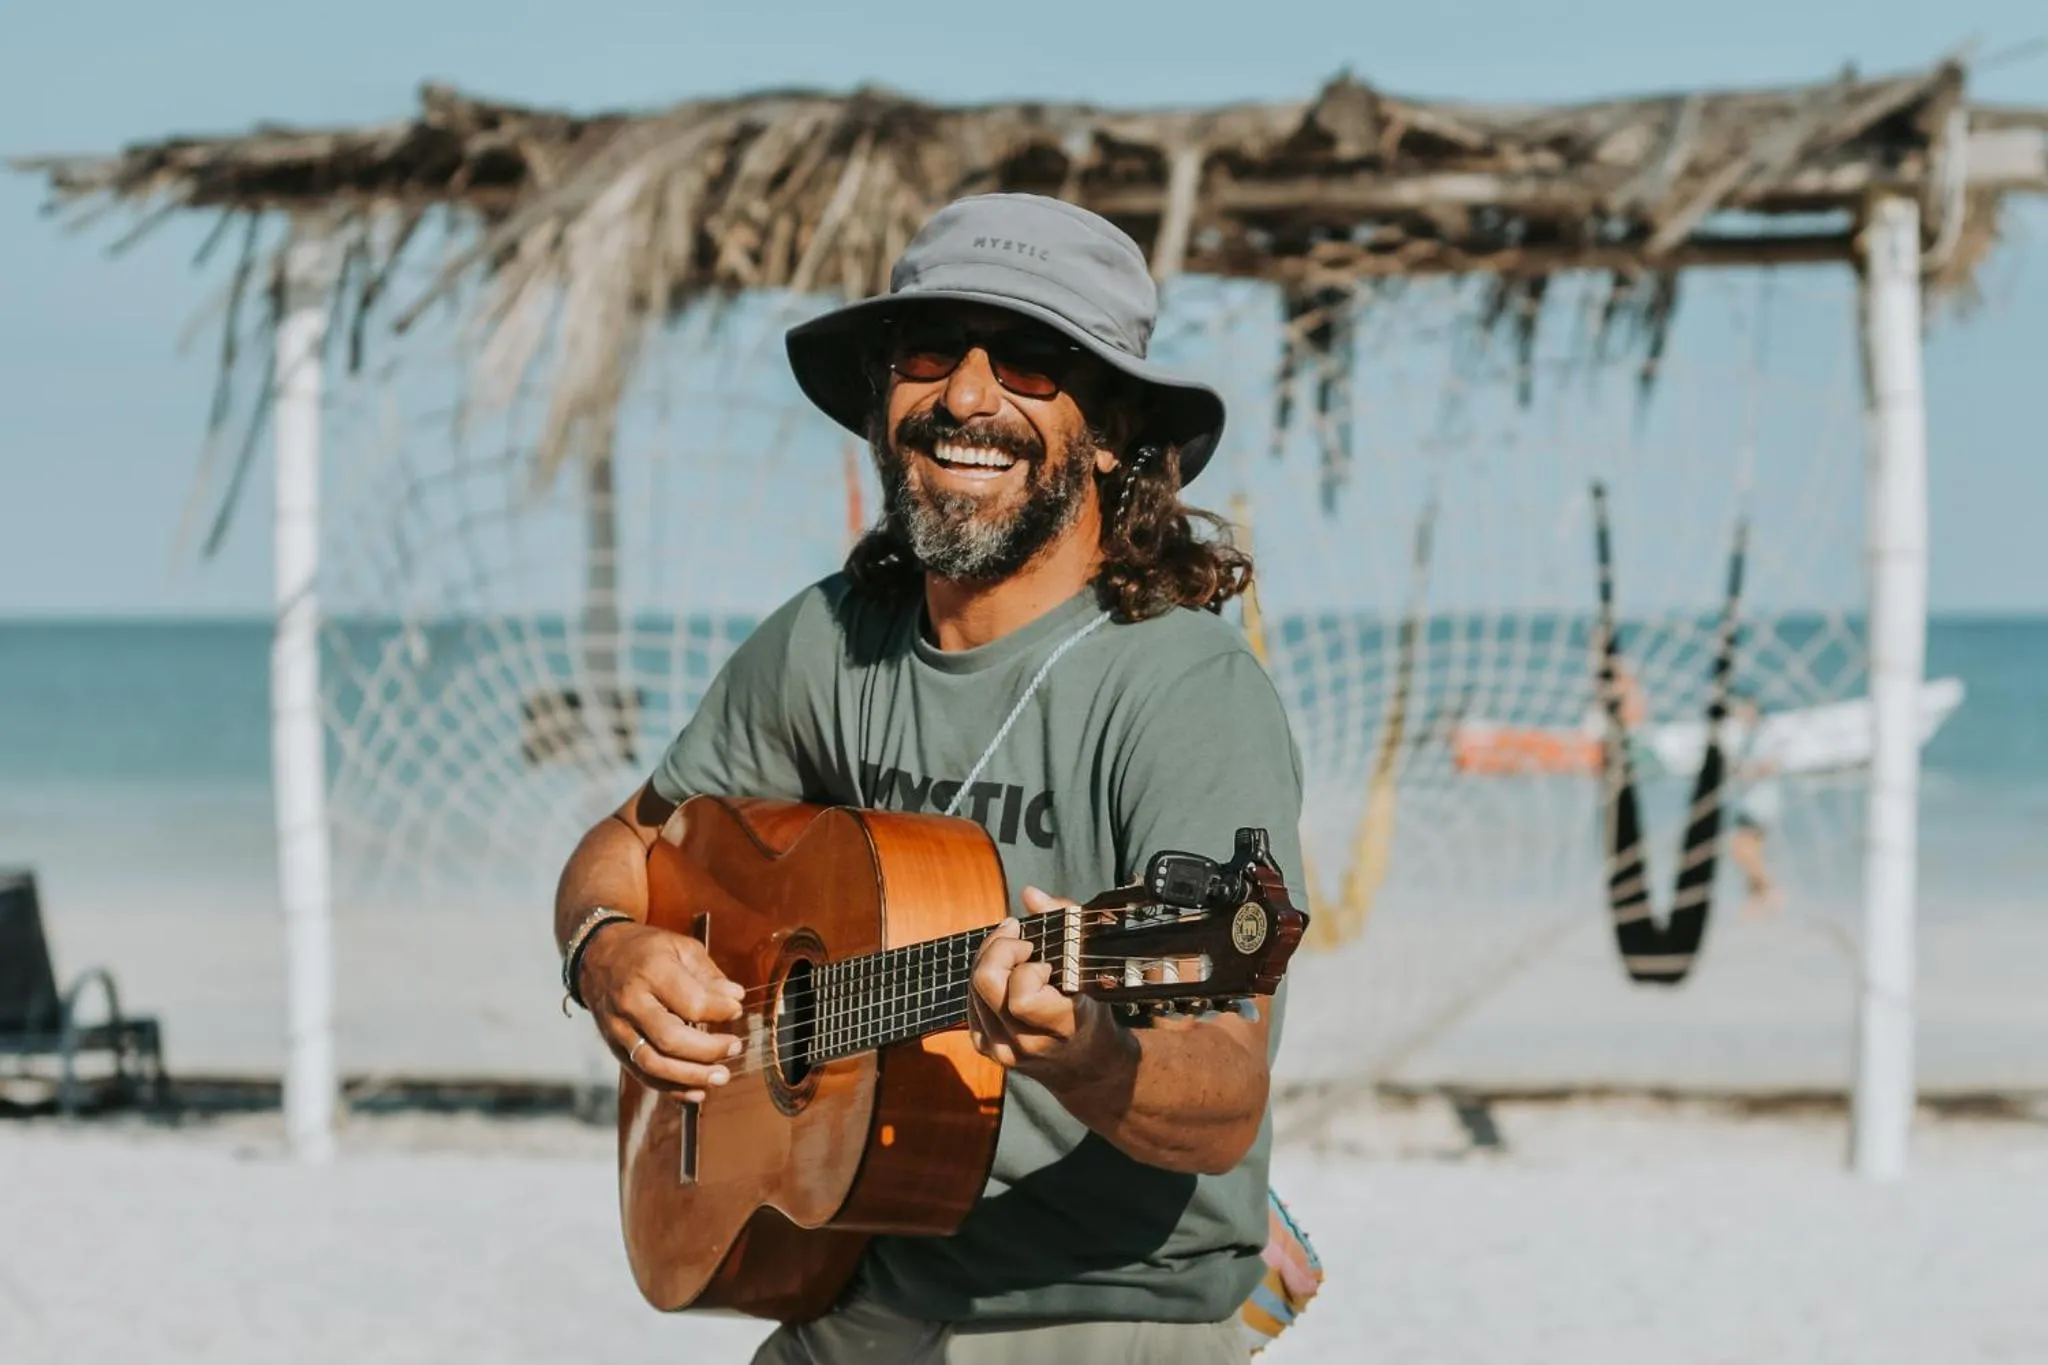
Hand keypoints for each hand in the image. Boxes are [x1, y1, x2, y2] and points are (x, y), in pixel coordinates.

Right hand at [578, 921, 745, 1101]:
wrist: (596, 955)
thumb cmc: (646, 950)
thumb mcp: (680, 947)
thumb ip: (709, 975)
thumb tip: (735, 998)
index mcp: (651, 972)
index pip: (691, 1003)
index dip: (720, 1011)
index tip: (736, 1010)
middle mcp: (631, 1003)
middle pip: (670, 1039)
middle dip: (708, 1051)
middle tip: (734, 1048)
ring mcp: (619, 1028)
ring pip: (654, 1064)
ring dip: (691, 1077)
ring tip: (721, 1076)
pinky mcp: (614, 1046)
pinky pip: (642, 1075)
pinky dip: (671, 1088)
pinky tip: (697, 1090)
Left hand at [966, 886, 1130, 1093]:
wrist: (1087, 1066)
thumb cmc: (1091, 1009)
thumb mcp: (1090, 967)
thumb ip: (1065, 922)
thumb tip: (1029, 894)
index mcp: (1060, 1027)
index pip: (1022, 998)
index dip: (1026, 968)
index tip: (1043, 958)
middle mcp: (1027, 1044)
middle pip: (987, 984)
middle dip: (999, 949)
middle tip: (1020, 940)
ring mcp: (1003, 1050)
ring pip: (973, 990)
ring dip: (991, 960)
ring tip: (1015, 952)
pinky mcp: (986, 1049)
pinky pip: (969, 1002)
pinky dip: (983, 981)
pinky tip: (1003, 975)